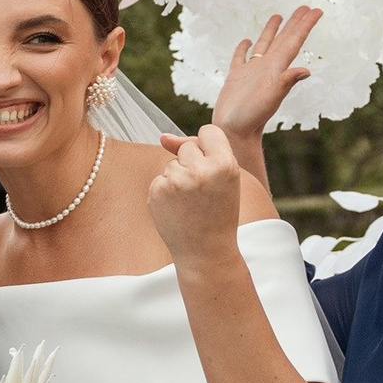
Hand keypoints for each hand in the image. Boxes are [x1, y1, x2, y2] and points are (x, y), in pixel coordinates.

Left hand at [148, 126, 249, 265]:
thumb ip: (201, 151)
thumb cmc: (218, 212)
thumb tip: (162, 138)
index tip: (212, 164)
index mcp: (224, 164)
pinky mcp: (158, 191)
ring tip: (191, 202)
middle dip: (192, 163)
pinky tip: (178, 208)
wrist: (206, 251)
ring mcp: (176, 181)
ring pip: (172, 163)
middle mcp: (199, 170)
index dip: (208, 146)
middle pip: (187, 147)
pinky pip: (160, 178)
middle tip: (203, 191)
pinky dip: (166, 190)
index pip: (209, 132)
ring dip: (178, 177)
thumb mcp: (224, 179)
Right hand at [210, 8, 320, 167]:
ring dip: (272, 30)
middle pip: (283, 39)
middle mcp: (266, 67)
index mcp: (277, 68)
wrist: (234, 131)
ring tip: (278, 15)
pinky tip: (246, 40)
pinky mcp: (236, 77)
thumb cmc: (252, 116)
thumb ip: (286, 82)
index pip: (294, 42)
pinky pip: (241, 56)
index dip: (305, 25)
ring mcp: (251, 71)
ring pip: (263, 44)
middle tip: (305, 7)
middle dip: (294, 23)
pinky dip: (243, 48)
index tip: (317, 10)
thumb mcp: (271, 98)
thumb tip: (306, 71)